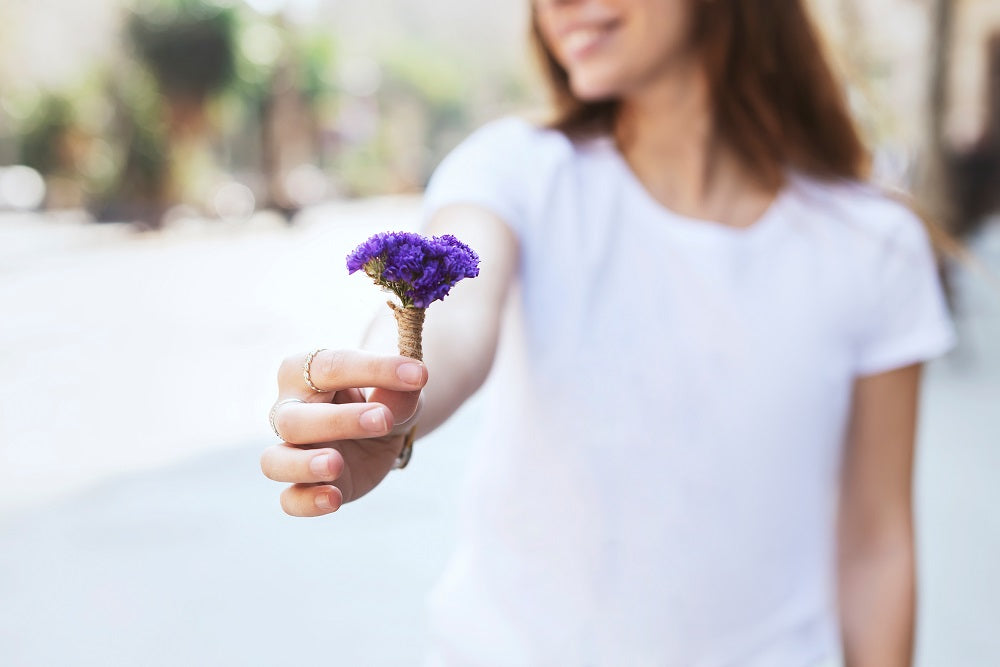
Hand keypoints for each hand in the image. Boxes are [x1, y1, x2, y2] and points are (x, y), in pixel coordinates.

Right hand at [260, 349, 427, 515]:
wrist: (382, 432)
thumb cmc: (382, 398)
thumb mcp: (398, 390)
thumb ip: (401, 389)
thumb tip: (414, 377)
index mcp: (306, 371)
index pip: (331, 366)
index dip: (374, 369)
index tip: (417, 375)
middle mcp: (289, 409)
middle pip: (293, 418)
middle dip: (338, 421)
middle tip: (383, 419)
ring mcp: (291, 450)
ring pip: (274, 461)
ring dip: (303, 464)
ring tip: (336, 464)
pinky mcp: (303, 485)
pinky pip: (289, 499)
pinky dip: (307, 501)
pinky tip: (334, 498)